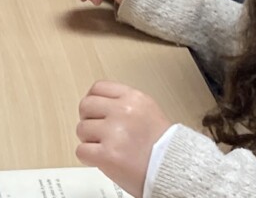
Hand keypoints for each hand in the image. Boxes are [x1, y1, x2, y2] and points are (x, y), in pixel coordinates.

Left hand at [76, 81, 171, 197]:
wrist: (174, 169)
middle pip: (86, 105)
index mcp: (134, 98)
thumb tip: (102, 106)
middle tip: (96, 131)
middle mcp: (123, 111)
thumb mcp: (148, 111)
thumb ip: (125, 105)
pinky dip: (88, 157)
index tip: (93, 110)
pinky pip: (81, 151)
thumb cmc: (165, 146)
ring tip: (104, 147)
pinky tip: (100, 159)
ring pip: (81, 129)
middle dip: (88, 119)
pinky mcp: (107, 155)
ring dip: (88, 140)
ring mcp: (114, 132)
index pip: (99, 88)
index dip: (93, 100)